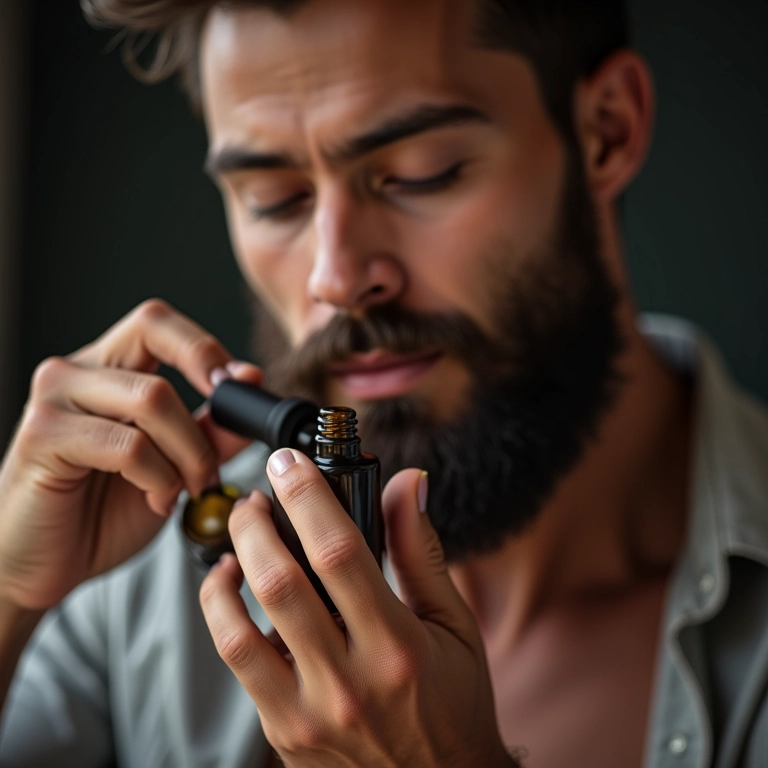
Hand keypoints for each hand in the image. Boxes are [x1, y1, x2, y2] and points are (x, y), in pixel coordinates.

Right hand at [0, 299, 261, 611]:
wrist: (46, 566)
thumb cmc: (102, 513)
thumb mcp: (175, 465)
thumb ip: (211, 428)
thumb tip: (251, 382)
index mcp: (106, 369)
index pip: (157, 321)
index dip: (204, 346)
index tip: (238, 385)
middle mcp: (75, 372)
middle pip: (154, 336)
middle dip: (206, 397)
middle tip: (221, 448)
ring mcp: (54, 400)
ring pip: (152, 397)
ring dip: (189, 451)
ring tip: (190, 487)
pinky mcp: (44, 438)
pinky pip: (128, 445)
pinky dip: (159, 477)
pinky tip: (158, 500)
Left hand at [200, 449, 512, 766]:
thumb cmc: (453, 704)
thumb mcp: (453, 623)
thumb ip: (420, 550)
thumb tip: (408, 483)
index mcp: (398, 646)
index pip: (339, 552)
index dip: (308, 497)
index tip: (290, 464)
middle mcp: (350, 682)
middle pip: (280, 583)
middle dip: (256, 522)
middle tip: (258, 492)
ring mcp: (309, 712)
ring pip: (242, 626)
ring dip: (232, 563)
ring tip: (239, 533)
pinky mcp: (282, 730)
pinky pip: (237, 662)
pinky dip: (223, 612)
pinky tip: (232, 585)